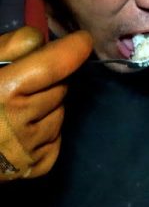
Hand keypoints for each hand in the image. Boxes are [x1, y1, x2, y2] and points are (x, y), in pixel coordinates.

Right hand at [0, 27, 91, 180]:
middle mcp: (20, 123)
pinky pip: (57, 136)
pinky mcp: (39, 166)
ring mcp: (31, 149)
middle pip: (61, 87)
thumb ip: (7, 47)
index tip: (82, 40)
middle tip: (23, 83)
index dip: (73, 49)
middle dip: (50, 80)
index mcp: (2, 93)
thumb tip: (42, 41)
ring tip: (16, 109)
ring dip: (47, 105)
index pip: (54, 65)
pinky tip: (21, 130)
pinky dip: (46, 130)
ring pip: (61, 111)